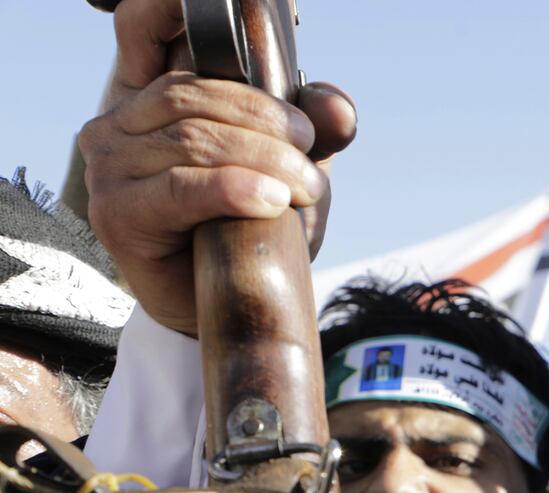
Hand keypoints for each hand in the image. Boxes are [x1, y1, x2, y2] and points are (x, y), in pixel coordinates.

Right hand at [78, 0, 357, 335]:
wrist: (225, 307)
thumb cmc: (251, 230)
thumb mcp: (291, 170)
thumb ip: (313, 132)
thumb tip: (338, 106)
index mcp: (153, 93)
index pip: (144, 24)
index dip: (172, 9)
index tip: (243, 10)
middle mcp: (120, 120)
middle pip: (196, 95)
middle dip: (268, 123)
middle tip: (311, 159)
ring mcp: (110, 166)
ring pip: (195, 139)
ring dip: (264, 161)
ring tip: (304, 190)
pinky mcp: (118, 213)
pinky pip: (182, 187)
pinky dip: (234, 190)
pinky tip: (271, 200)